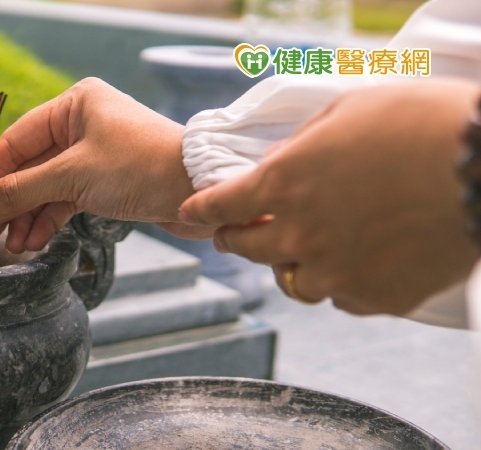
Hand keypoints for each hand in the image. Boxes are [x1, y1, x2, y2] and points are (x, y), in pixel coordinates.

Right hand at [0, 77, 211, 252]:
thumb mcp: (73, 176)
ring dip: (27, 217)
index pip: (16, 140)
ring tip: (10, 247)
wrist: (198, 189)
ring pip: (47, 187)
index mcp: (74, 104)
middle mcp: (82, 124)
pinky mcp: (105, 181)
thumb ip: (22, 191)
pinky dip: (49, 219)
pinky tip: (32, 242)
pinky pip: (66, 199)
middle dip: (9, 202)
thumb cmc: (139, 166)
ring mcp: (93, 154)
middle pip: (29, 166)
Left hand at [179, 79, 480, 314]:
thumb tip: (278, 166)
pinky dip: (342, 284)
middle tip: (235, 237)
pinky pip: (343, 300)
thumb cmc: (419, 123)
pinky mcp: (377, 297)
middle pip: (247, 251)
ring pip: (295, 283)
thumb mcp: (344, 113)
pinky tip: (356, 265)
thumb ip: (300, 146)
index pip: (219, 206)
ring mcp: (337, 272)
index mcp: (282, 184)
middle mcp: (300, 235)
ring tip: (307, 251)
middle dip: (235, 241)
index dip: (200, 211)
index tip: (189, 215)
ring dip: (293, 266)